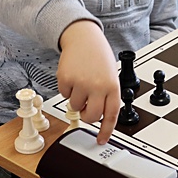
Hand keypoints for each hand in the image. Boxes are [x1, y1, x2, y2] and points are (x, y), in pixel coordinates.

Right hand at [57, 20, 119, 143]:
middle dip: (87, 115)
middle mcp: (98, 85)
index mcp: (113, 86)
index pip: (111, 115)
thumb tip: (99, 118)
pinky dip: (67, 89)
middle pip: (91, 116)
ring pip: (75, 107)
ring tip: (81, 82)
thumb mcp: (110, 75)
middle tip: (86, 108)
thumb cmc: (98, 57)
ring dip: (76, 99)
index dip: (106, 130)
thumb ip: (107, 95)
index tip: (101, 140)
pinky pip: (64, 95)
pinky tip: (73, 75)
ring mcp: (81, 82)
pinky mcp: (66, 78)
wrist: (83, 38)